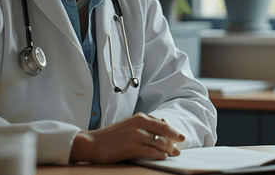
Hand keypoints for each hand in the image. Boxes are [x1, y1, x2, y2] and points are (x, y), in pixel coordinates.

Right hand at [70, 113, 185, 162]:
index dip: (173, 130)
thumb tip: (162, 123)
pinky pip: (150, 151)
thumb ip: (144, 124)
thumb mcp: (129, 125)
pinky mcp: (132, 147)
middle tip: (181, 144)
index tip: (180, 136)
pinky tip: (163, 157)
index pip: (162, 122)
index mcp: (139, 117)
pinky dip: (159, 154)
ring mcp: (136, 135)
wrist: (92, 143)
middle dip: (175, 138)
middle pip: (164, 130)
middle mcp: (139, 124)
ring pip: (159, 142)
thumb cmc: (111, 136)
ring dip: (169, 148)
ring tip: (174, 153)